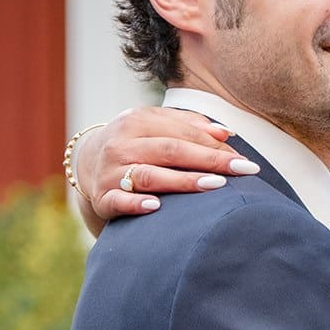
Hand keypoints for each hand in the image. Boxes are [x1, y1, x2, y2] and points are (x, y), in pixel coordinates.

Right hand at [73, 107, 259, 225]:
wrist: (86, 165)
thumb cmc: (134, 145)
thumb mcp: (154, 126)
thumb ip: (189, 126)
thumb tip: (225, 132)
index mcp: (136, 121)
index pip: (183, 133)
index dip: (215, 146)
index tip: (244, 160)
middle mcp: (122, 144)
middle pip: (171, 151)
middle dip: (209, 160)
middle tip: (243, 170)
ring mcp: (110, 171)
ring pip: (150, 175)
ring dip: (183, 182)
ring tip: (215, 186)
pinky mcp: (103, 197)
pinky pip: (119, 201)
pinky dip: (136, 204)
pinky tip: (156, 207)